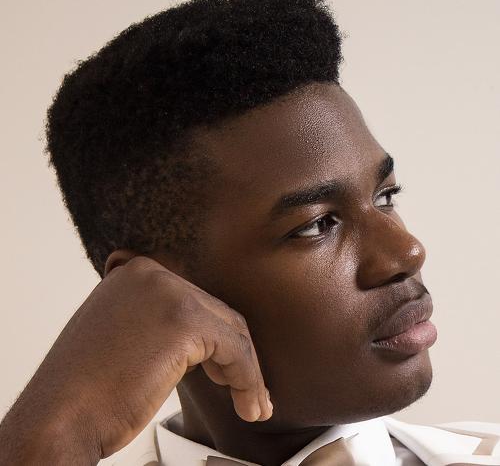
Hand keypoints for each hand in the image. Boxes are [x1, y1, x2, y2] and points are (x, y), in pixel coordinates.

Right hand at [0, 255, 271, 463]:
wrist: (58, 419)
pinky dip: (248, 379)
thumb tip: (201, 337)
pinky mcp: (184, 320)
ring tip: (252, 402)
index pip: (194, 301)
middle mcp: (153, 274)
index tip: (225, 371)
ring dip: (245, 371)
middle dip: (232, 355)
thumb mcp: (123, 334)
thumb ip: (157, 321)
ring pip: (230, 330)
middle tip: (244, 390)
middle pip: (215, 312)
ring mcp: (169, 293)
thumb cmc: (88, 389)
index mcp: (136, 273)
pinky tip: (250, 405)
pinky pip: (235, 350)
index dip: (213, 339)